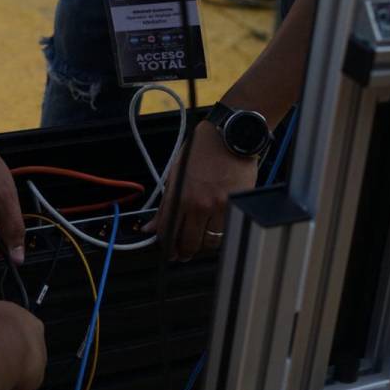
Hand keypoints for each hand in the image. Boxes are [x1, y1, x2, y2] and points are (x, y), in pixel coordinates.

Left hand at [144, 121, 258, 260]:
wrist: (230, 136)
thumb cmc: (202, 150)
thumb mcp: (176, 174)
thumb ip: (165, 204)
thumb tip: (152, 226)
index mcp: (180, 196)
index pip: (168, 232)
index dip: (166, 247)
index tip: (168, 251)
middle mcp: (199, 204)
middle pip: (189, 243)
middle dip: (183, 252)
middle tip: (183, 253)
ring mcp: (220, 206)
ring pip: (210, 242)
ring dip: (204, 245)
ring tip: (202, 239)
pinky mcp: (237, 204)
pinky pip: (228, 230)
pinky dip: (222, 234)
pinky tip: (217, 229)